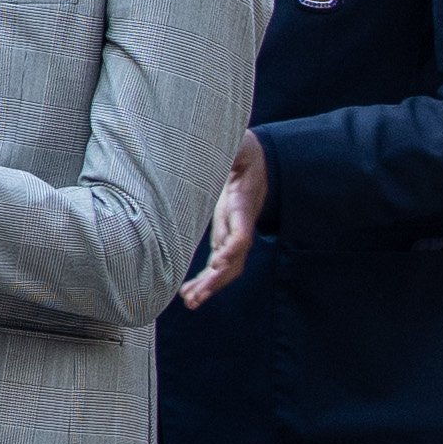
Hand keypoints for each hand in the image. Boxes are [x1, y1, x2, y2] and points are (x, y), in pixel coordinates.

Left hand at [177, 129, 272, 306]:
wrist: (254, 164)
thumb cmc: (242, 152)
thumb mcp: (239, 145)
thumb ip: (236, 147)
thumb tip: (235, 142)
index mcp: (242, 204)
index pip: (242, 232)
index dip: (233, 247)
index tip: (218, 260)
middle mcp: (241, 225)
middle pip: (235, 261)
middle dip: (217, 280)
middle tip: (198, 296)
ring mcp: (234, 234)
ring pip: (227, 269)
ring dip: (209, 287)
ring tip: (190, 302)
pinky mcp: (225, 237)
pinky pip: (218, 265)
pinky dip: (205, 280)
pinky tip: (188, 293)